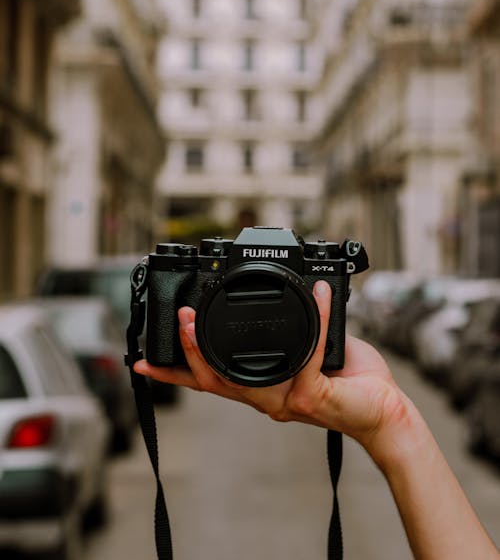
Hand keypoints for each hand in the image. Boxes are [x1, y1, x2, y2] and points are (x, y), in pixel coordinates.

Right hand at [134, 281, 410, 457]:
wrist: (389, 412)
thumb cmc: (353, 383)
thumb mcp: (310, 352)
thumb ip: (293, 332)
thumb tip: (286, 296)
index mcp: (262, 386)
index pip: (210, 380)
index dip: (175, 372)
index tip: (144, 359)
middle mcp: (267, 399)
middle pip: (213, 382)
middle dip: (187, 352)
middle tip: (177, 320)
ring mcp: (287, 400)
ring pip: (239, 379)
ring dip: (214, 346)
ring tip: (198, 312)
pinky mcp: (313, 396)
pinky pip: (307, 351)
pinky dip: (314, 316)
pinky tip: (318, 290)